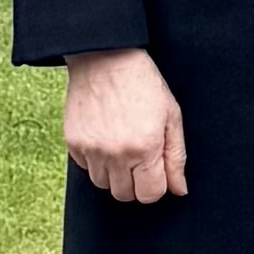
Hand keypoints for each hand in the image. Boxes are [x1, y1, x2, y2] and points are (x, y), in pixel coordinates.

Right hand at [65, 46, 187, 203]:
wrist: (106, 58)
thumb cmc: (143, 83)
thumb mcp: (171, 116)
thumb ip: (176, 157)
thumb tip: (179, 190)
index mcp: (145, 147)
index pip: (150, 194)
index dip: (157, 184)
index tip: (156, 169)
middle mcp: (116, 154)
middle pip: (125, 195)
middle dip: (136, 183)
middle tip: (140, 158)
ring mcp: (91, 150)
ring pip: (103, 185)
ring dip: (115, 174)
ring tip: (122, 146)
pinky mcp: (73, 144)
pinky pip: (86, 169)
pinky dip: (96, 161)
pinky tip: (106, 138)